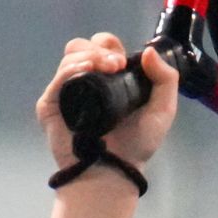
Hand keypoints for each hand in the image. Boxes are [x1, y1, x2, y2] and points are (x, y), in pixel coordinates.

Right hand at [37, 32, 180, 172]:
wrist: (114, 171)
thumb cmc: (136, 145)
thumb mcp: (162, 111)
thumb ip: (165, 79)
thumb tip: (149, 51)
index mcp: (108, 78)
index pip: (101, 47)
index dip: (109, 46)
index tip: (122, 62)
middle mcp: (86, 81)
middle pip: (82, 46)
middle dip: (98, 48)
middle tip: (115, 65)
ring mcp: (67, 92)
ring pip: (70, 56)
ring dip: (88, 55)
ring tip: (104, 68)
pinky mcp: (52, 105)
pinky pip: (59, 78)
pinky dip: (72, 69)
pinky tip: (86, 71)